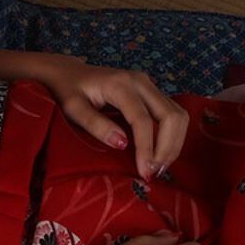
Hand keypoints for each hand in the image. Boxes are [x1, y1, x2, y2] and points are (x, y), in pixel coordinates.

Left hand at [39, 56, 188, 180]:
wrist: (69, 72)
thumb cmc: (67, 91)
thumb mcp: (73, 109)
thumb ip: (96, 125)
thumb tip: (122, 144)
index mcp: (120, 84)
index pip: (143, 119)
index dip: (147, 148)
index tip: (144, 172)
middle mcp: (140, 81)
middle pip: (170, 115)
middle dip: (167, 148)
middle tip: (155, 173)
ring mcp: (149, 85)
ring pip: (177, 114)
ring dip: (174, 143)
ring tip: (159, 167)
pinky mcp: (152, 91)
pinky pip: (172, 113)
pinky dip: (172, 135)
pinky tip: (160, 153)